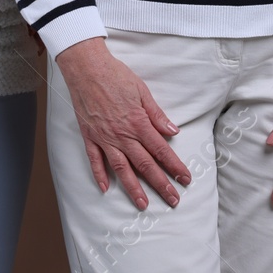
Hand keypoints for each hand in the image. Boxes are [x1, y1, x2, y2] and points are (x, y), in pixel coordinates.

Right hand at [56, 36, 191, 209]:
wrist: (86, 68)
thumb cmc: (115, 75)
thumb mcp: (142, 91)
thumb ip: (157, 114)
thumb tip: (173, 131)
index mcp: (138, 122)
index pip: (161, 150)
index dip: (175, 166)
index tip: (185, 179)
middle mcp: (122, 135)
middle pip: (145, 164)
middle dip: (161, 184)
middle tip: (173, 200)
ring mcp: (104, 138)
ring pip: (121, 168)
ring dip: (133, 188)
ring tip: (143, 204)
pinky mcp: (89, 136)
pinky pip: (95, 160)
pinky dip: (99, 176)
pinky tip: (106, 189)